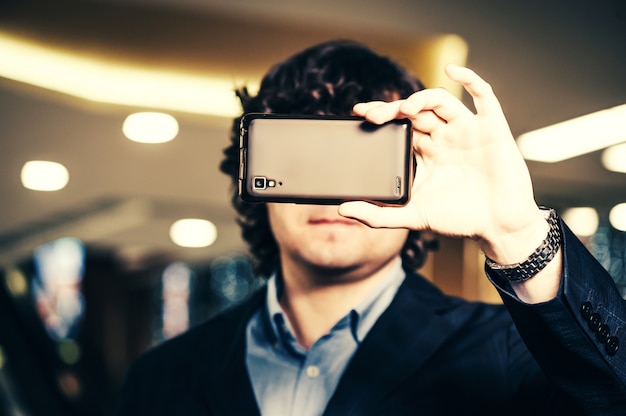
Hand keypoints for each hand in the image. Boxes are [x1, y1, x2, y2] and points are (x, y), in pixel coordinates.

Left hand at [339, 64, 546, 263]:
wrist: (498, 227)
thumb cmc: (459, 219)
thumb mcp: (412, 217)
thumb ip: (377, 216)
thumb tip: (343, 209)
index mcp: (426, 151)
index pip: (399, 125)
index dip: (381, 116)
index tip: (359, 115)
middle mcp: (445, 136)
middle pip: (416, 111)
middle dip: (393, 109)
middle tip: (373, 115)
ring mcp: (467, 130)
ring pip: (442, 101)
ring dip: (421, 98)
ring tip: (405, 109)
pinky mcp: (492, 128)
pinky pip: (484, 96)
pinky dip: (470, 78)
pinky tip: (452, 70)